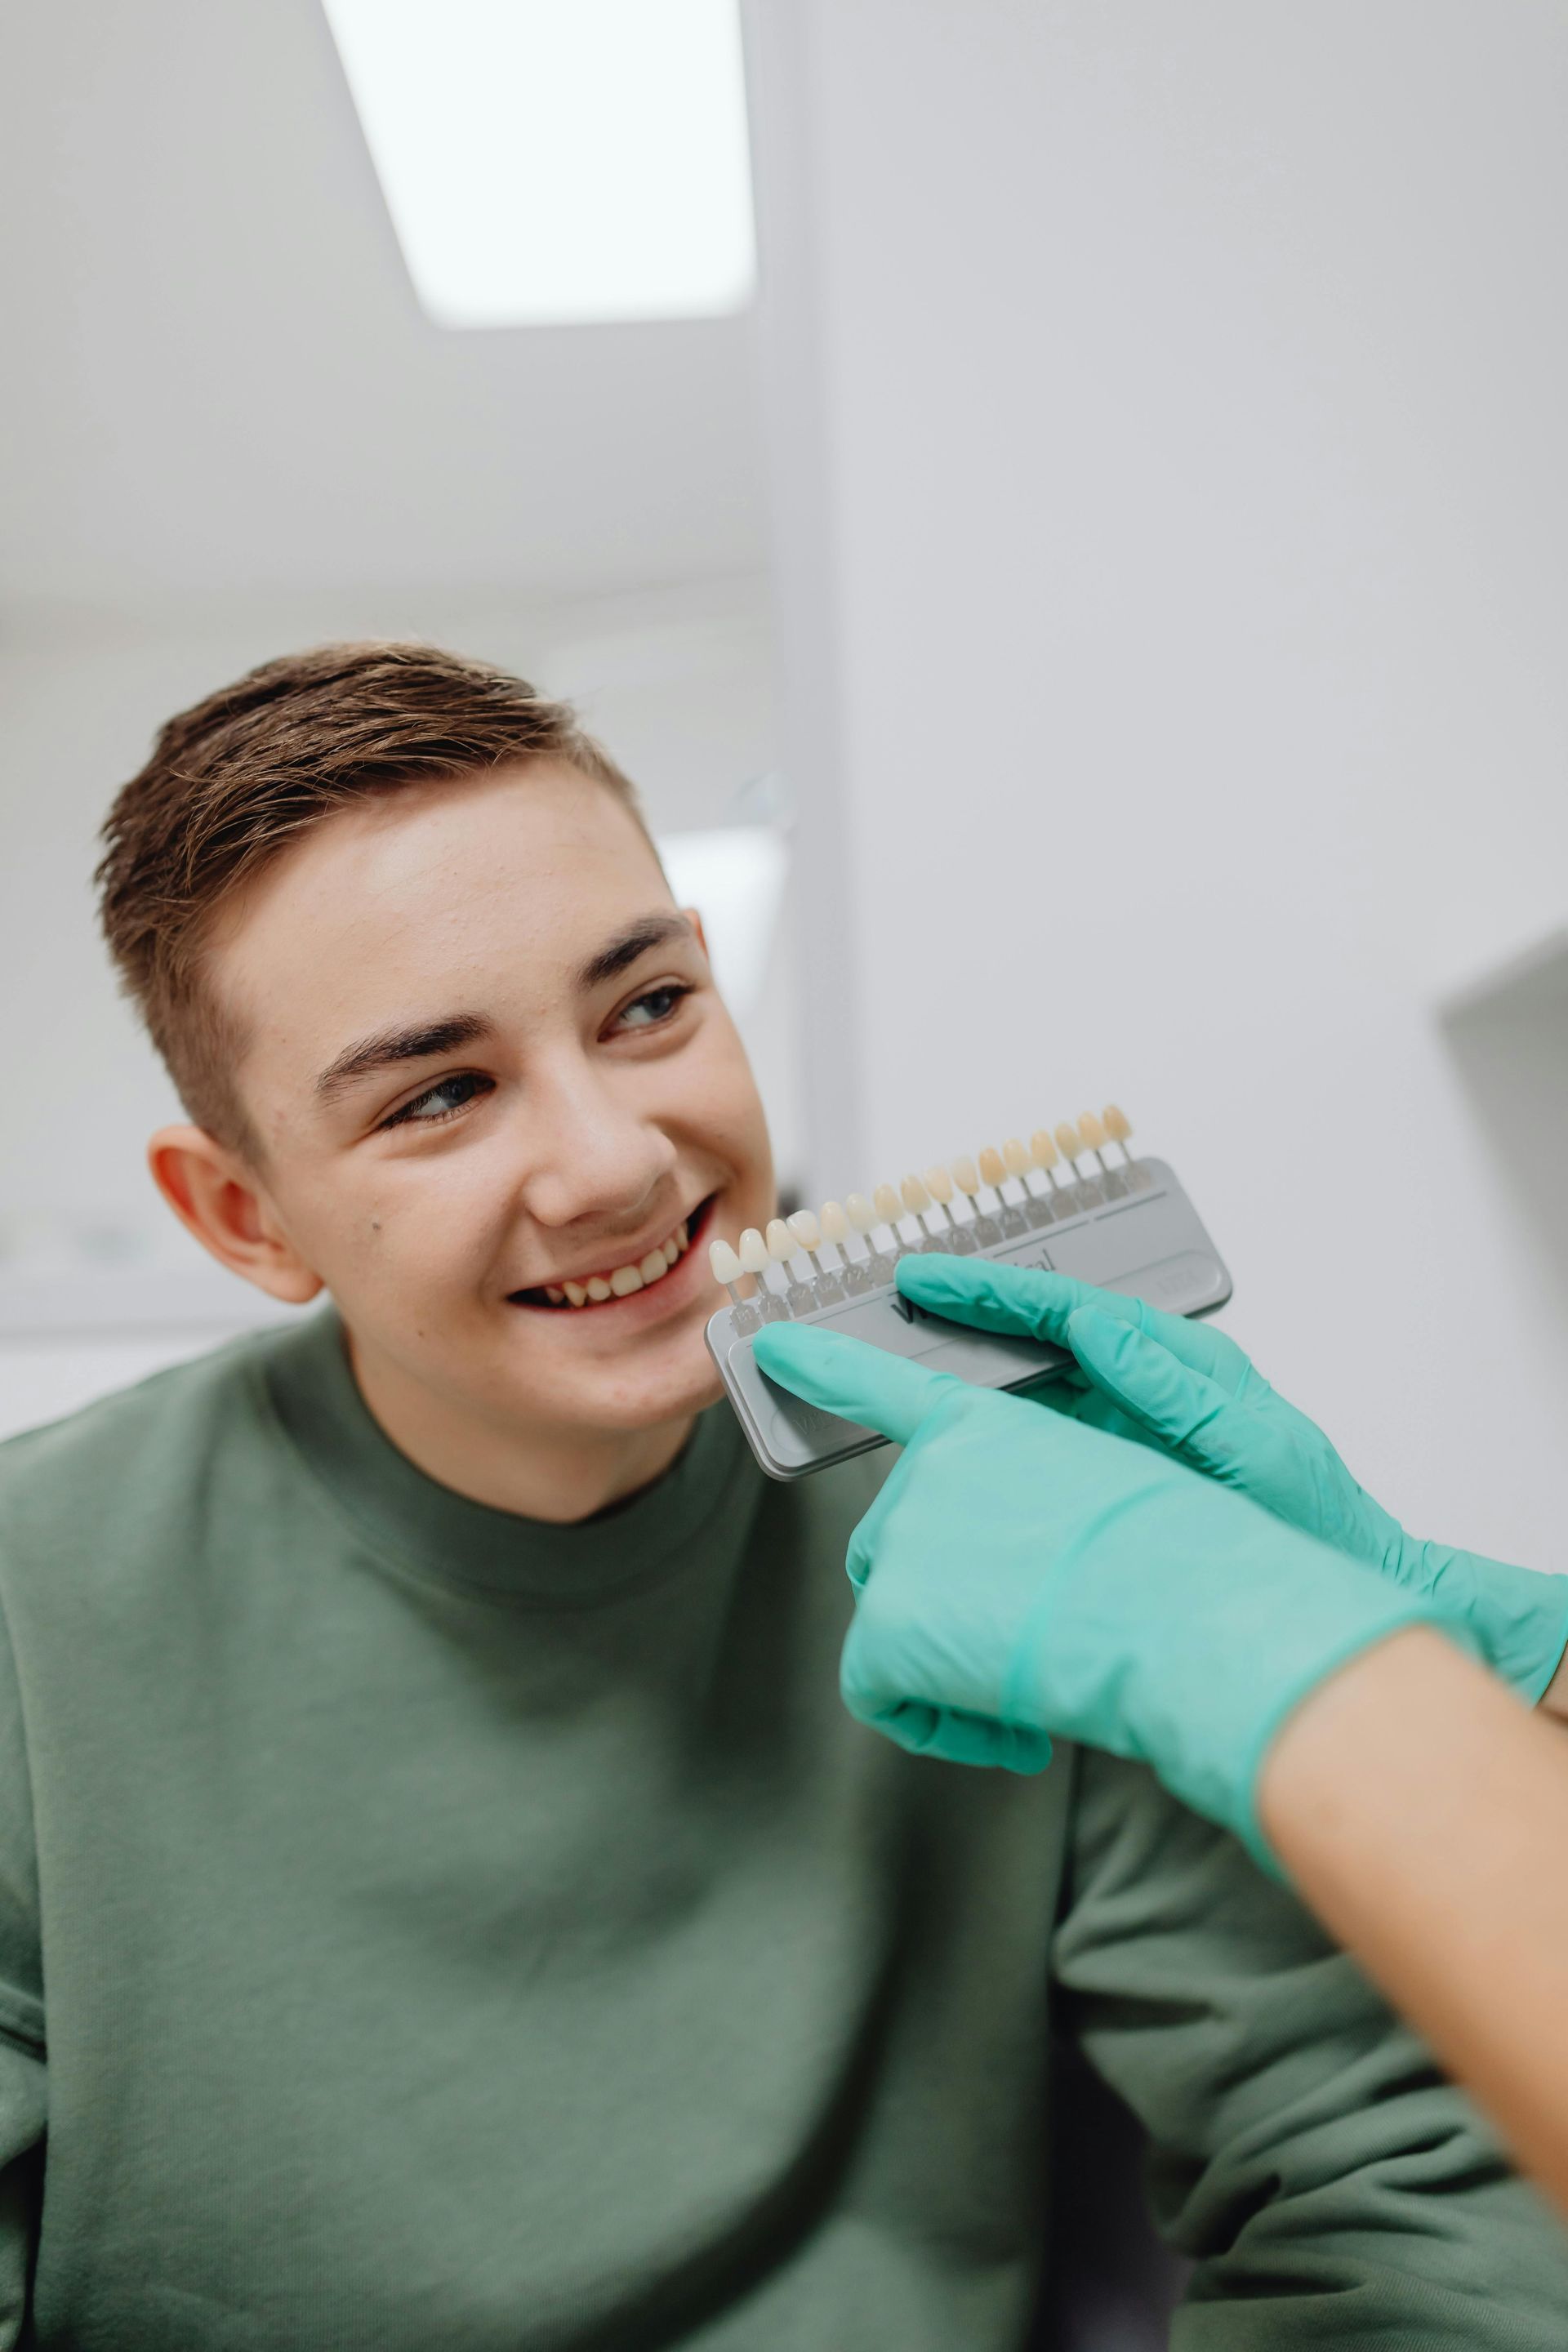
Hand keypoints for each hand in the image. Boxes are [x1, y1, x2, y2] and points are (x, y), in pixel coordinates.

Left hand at [753, 1317, 1434, 1868]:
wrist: (1183, 1608)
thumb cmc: (1177, 1562)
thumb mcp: (1105, 1491)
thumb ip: (1028, 1502)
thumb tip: (1001, 1561)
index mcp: (982, 1427)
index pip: (881, 1387)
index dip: (821, 1365)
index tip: (770, 1343)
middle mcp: (926, 1473)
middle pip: (895, 1545)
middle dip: (946, 1605)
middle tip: (1026, 1637)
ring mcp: (901, 1542)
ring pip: (891, 1620)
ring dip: (949, 1662)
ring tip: (1034, 1682)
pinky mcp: (888, 1621)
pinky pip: (879, 1692)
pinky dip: (937, 1722)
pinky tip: (1007, 1727)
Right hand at [895, 1255, 1567, 1706]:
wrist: (1340, 1595)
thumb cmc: (1314, 1524)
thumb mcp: (1251, 1446)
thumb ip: (1175, 1386)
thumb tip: (1101, 1326)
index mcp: (1179, 1364)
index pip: (1068, 1309)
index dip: (992, 1292)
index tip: (927, 1279)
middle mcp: (1143, 1388)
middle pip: (1034, 1339)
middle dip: (960, 1320)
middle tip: (889, 1309)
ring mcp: (1122, 1435)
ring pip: (1025, 1392)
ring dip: (962, 1380)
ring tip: (889, 1370)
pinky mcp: (1108, 1480)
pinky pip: (1033, 1449)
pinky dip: (984, 1443)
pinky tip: (942, 1455)